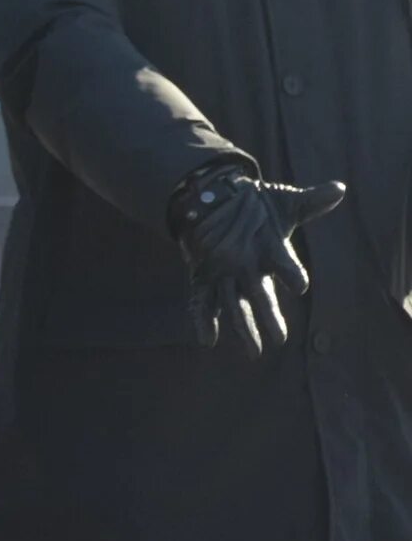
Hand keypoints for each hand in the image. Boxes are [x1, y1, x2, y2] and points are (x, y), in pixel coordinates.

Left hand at [170, 165, 344, 356]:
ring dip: (241, 326)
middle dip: (268, 317)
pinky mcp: (202, 274)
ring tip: (252, 351)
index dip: (292, 274)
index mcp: (270, 252)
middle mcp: (250, 268)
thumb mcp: (282, 201)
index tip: (299, 285)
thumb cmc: (255, 205)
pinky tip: (207, 340)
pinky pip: (202, 300)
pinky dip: (203, 318)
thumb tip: (339, 188)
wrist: (217, 200)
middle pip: (260, 296)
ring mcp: (225, 273)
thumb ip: (309, 201)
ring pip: (234, 303)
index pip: (285, 265)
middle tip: (278, 339)